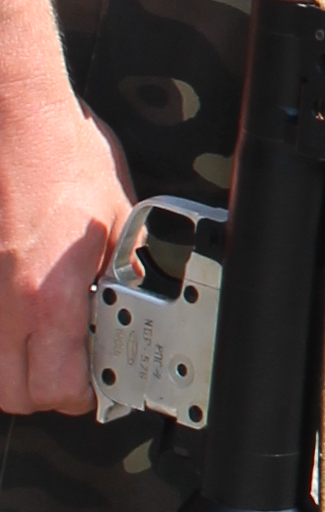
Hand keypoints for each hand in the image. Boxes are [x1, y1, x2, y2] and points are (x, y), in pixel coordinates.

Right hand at [0, 86, 135, 416]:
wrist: (14, 117)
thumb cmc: (62, 154)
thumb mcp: (117, 216)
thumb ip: (120, 267)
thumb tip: (126, 292)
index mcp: (50, 298)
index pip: (59, 389)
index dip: (83, 393)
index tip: (97, 377)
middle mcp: (3, 304)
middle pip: (14, 394)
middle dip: (44, 389)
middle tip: (67, 363)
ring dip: (13, 365)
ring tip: (39, 339)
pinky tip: (14, 307)